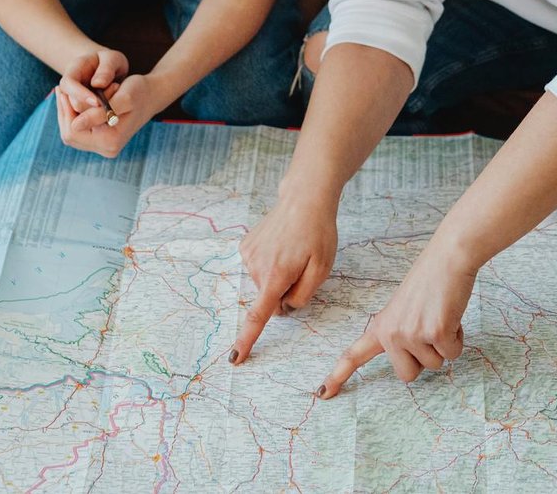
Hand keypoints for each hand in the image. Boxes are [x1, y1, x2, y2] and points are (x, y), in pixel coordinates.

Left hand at [55, 48, 137, 157]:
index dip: (66, 110)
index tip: (63, 89)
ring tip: (64, 93)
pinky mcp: (100, 141)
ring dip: (66, 113)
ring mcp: (103, 147)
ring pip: (70, 134)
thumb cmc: (139, 92)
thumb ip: (99, 113)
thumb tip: (75, 125)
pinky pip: (77, 132)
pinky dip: (72, 115)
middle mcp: (107, 149)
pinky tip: (71, 100)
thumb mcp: (122, 98)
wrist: (151, 96)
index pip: (74, 130)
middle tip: (61, 89)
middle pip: (69, 135)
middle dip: (64, 112)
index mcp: (111, 141)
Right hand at [231, 195, 339, 363]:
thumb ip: (303, 295)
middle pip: (268, 298)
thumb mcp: (322, 268)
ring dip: (277, 277)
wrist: (304, 198)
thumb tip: (283, 308)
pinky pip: (258, 268)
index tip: (235, 358)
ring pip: (263, 283)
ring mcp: (248, 255)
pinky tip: (280, 246)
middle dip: (283, 293)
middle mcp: (257, 266)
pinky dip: (270, 264)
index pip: (259, 315)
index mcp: (277, 275)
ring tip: (292, 251)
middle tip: (302, 268)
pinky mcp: (245, 246)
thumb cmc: (319, 233)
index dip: (247, 339)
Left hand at [317, 243, 474, 398]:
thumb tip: (411, 361)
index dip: (339, 376)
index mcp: (381, 326)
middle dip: (424, 360)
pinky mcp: (435, 333)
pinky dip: (457, 339)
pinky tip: (452, 316)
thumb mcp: (404, 308)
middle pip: (407, 375)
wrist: (449, 258)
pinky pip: (452, 354)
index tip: (323, 393)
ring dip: (444, 345)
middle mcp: (391, 333)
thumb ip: (400, 333)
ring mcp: (412, 333)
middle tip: (429, 330)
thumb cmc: (431, 281)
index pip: (354, 355)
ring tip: (441, 316)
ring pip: (434, 364)